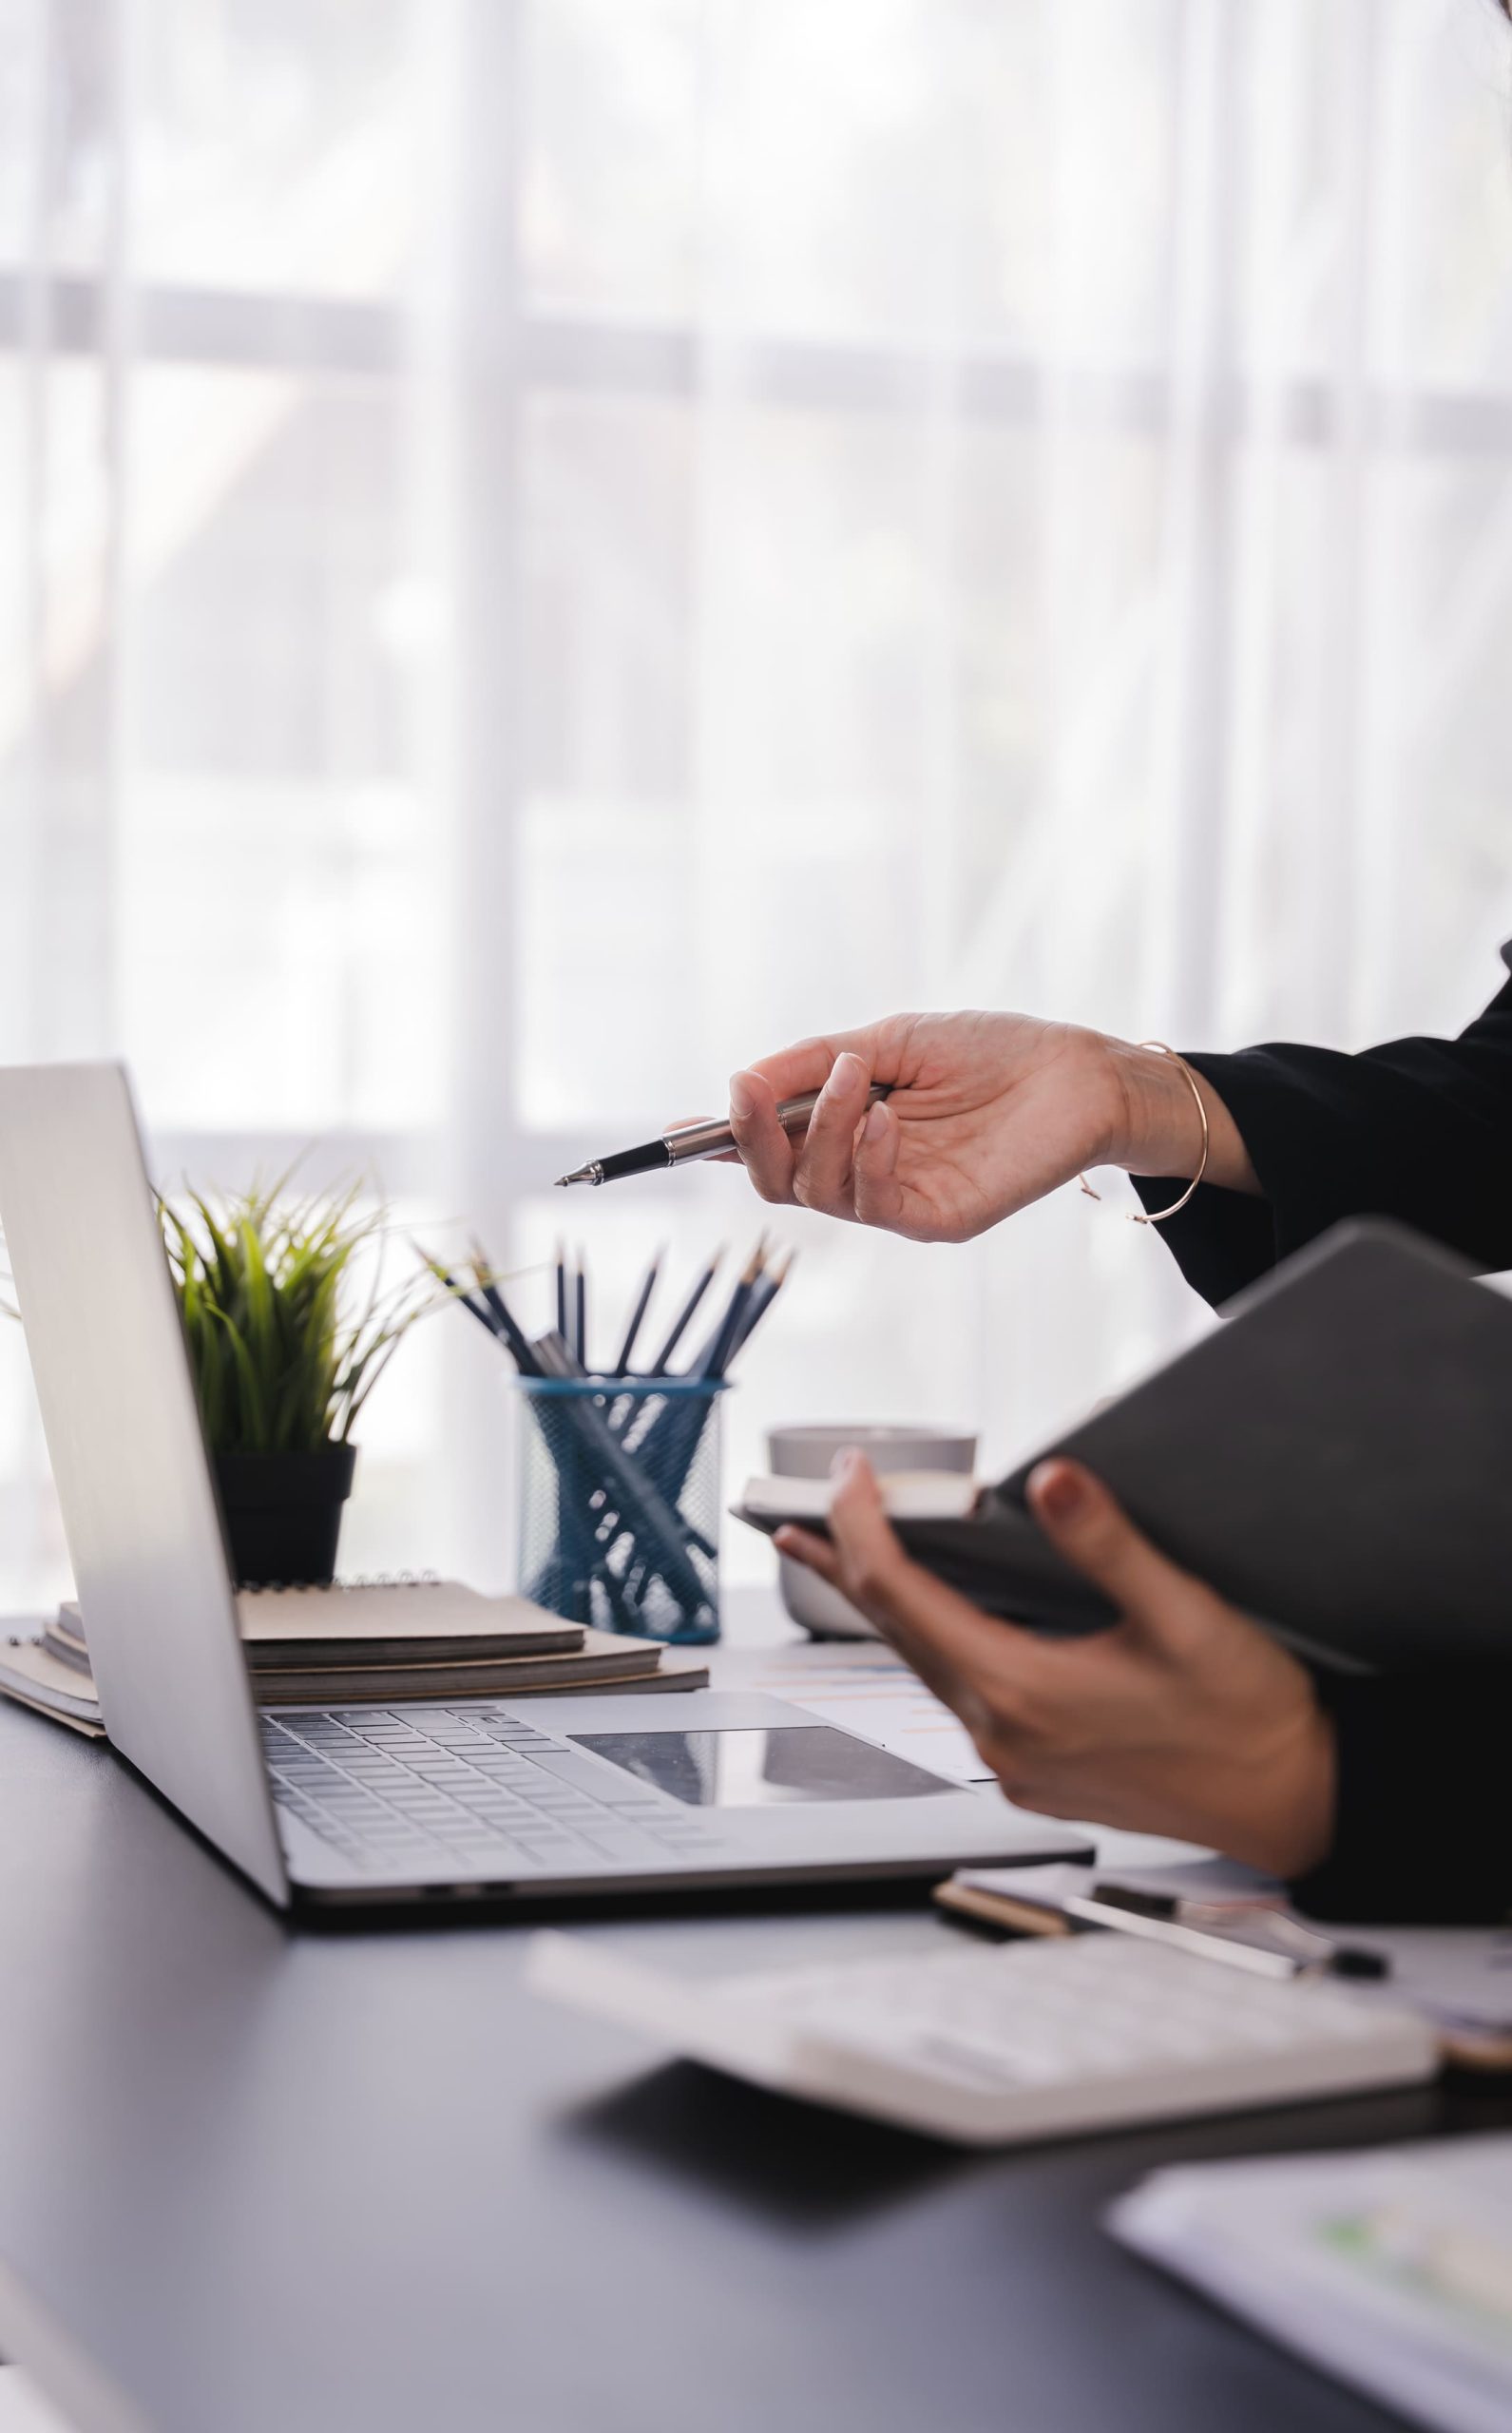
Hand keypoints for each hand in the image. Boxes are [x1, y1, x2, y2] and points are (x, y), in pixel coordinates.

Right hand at [724, 1011, 1252, 1244]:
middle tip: (752, 1089)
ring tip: (857, 1079)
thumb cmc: (993, 1051)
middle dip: (752, 1135)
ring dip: (821, 1131)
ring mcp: (897, 1198)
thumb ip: (815, 1062)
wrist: (1078, 1074)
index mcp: (845, 1125)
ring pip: (815, 1191)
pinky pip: (875, 1205)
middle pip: (774, 1179)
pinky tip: (891, 1119)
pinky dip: (868, 1159)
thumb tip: (740, 1080)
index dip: (721, 1138)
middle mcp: (862, 1168)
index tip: (684, 1125)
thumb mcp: (890, 1040)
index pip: (767, 1145)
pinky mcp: (936, 1219)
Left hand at [775, 1454, 1333, 1876]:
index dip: (863, 1526)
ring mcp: (1014, 1763)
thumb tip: (1053, 1482)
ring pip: (923, 1667)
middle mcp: (1002, 1736)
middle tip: (805, 1510)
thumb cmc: (1249, 1720)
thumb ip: (1110, 1546)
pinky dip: (934, 1644)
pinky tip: (941, 1619)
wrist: (1295, 1803)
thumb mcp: (1185, 1617)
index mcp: (1022, 1693)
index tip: (850, 1475)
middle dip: (845, 1563)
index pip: (900, 1595)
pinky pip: (961, 1696)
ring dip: (884, 1606)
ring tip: (849, 1555)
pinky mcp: (1035, 1774)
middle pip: (892, 1634)